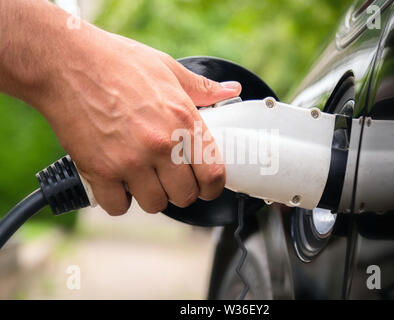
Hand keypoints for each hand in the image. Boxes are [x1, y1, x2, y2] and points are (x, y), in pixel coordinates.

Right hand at [0, 1, 240, 215]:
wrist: (66, 62)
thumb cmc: (117, 62)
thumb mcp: (168, 69)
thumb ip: (202, 88)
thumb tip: (231, 91)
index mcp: (184, 121)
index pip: (213, 174)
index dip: (212, 187)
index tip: (205, 187)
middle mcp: (161, 146)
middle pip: (184, 196)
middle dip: (179, 191)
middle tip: (169, 178)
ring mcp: (131, 161)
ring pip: (154, 205)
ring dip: (150, 195)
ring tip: (142, 177)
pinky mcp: (100, 171)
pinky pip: (117, 206)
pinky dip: (118, 199)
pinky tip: (116, 182)